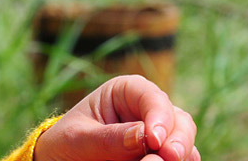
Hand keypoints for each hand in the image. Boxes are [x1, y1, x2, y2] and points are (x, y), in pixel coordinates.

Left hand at [34, 75, 198, 160]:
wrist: (62, 160)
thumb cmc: (67, 143)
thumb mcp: (79, 139)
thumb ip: (109, 138)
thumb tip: (144, 136)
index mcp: (124, 92)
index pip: (149, 95)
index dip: (159, 115)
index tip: (154, 139)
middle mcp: (146, 111)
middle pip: (178, 119)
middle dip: (178, 138)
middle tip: (170, 157)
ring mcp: (157, 135)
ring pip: (185, 142)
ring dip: (181, 153)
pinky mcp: (160, 157)